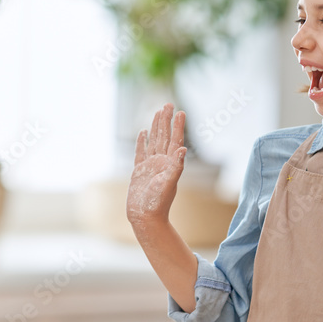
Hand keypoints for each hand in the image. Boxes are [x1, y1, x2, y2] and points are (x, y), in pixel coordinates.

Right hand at [127, 103, 186, 225]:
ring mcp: (150, 166)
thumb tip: (182, 149)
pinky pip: (140, 152)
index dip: (177, 126)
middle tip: (167, 104)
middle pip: (164, 136)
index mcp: (170, 163)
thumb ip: (176, 166)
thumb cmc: (158, 203)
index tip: (180, 112)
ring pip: (153, 141)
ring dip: (156, 127)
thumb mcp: (168, 183)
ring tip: (157, 113)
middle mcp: (161, 162)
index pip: (175, 140)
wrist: (145, 217)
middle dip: (166, 120)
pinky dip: (142, 142)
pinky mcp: (139, 171)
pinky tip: (143, 133)